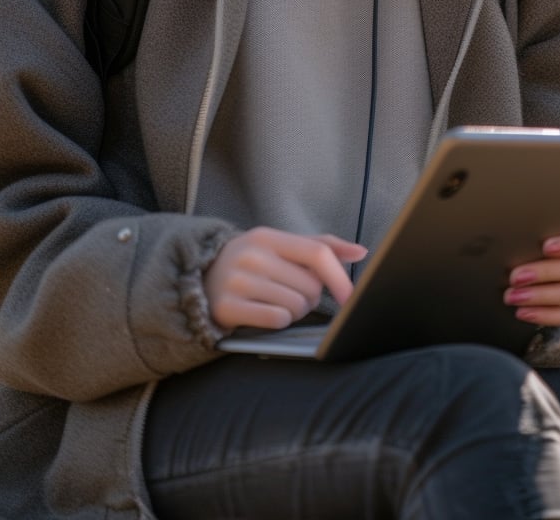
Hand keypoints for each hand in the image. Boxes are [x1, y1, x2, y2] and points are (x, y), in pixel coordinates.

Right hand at [205, 227, 366, 330]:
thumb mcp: (278, 247)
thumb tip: (360, 252)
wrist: (199, 280)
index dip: (339, 277)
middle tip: (292, 294)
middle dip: (309, 298)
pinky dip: (278, 323)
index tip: (351, 297)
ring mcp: (237, 280)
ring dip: (294, 312)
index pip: (317, 253)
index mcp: (267, 236)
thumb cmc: (250, 264)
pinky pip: (276, 321)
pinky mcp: (227, 307)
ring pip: (295, 307)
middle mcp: (251, 255)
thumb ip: (320, 246)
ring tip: (276, 303)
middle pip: (310, 287)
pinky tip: (265, 315)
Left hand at [503, 221, 559, 326]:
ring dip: (540, 296)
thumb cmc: (524, 237)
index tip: (546, 247)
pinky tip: (521, 312)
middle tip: (514, 276)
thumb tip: (512, 225)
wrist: (517, 263)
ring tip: (511, 296)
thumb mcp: (529, 228)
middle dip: (545, 273)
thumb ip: (531, 227)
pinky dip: (545, 315)